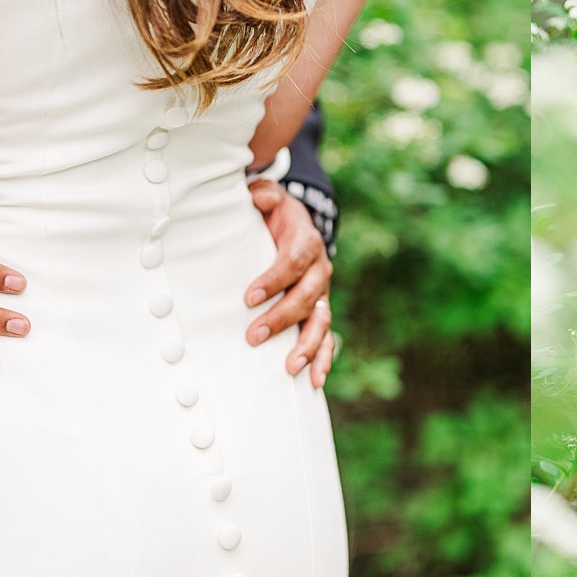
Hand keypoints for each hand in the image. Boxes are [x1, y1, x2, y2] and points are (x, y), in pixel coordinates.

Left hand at [245, 179, 334, 384]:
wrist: (297, 226)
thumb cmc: (275, 216)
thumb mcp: (269, 197)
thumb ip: (263, 195)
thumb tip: (257, 197)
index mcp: (306, 242)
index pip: (293, 262)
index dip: (274, 280)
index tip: (249, 298)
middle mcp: (320, 270)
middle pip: (307, 297)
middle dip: (282, 319)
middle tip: (253, 336)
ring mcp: (322, 295)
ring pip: (321, 322)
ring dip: (307, 345)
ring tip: (289, 368)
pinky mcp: (320, 313)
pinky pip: (327, 338)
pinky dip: (323, 359)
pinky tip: (314, 381)